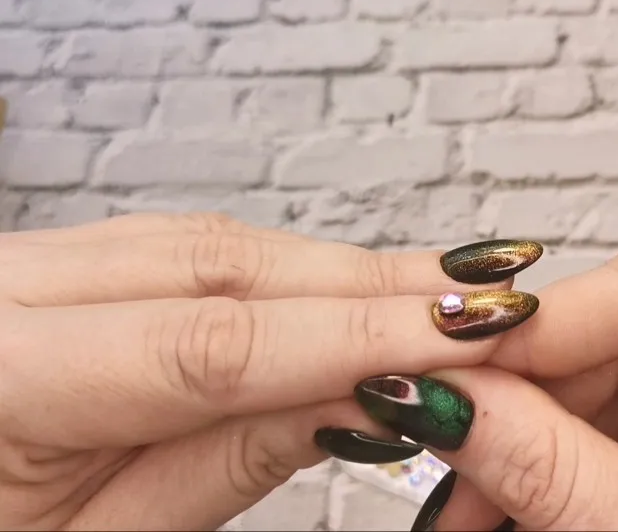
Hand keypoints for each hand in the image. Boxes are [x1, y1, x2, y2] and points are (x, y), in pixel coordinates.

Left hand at [0, 213, 543, 529]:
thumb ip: (230, 461)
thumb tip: (367, 402)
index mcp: (1, 371)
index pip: (213, 345)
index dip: (352, 336)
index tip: (455, 333)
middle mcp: (11, 288)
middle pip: (227, 269)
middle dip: (369, 284)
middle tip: (478, 295)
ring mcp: (39, 262)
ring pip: (219, 246)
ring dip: (339, 269)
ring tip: (437, 288)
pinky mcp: (74, 263)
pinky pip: (192, 250)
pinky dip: (284, 267)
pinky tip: (346, 278)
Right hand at [353, 241, 617, 529]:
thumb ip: (562, 476)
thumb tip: (452, 400)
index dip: (543, 323)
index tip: (453, 360)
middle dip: (523, 397)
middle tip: (448, 443)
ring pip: (599, 383)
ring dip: (525, 439)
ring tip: (471, 505)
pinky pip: (610, 431)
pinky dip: (551, 469)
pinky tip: (511, 507)